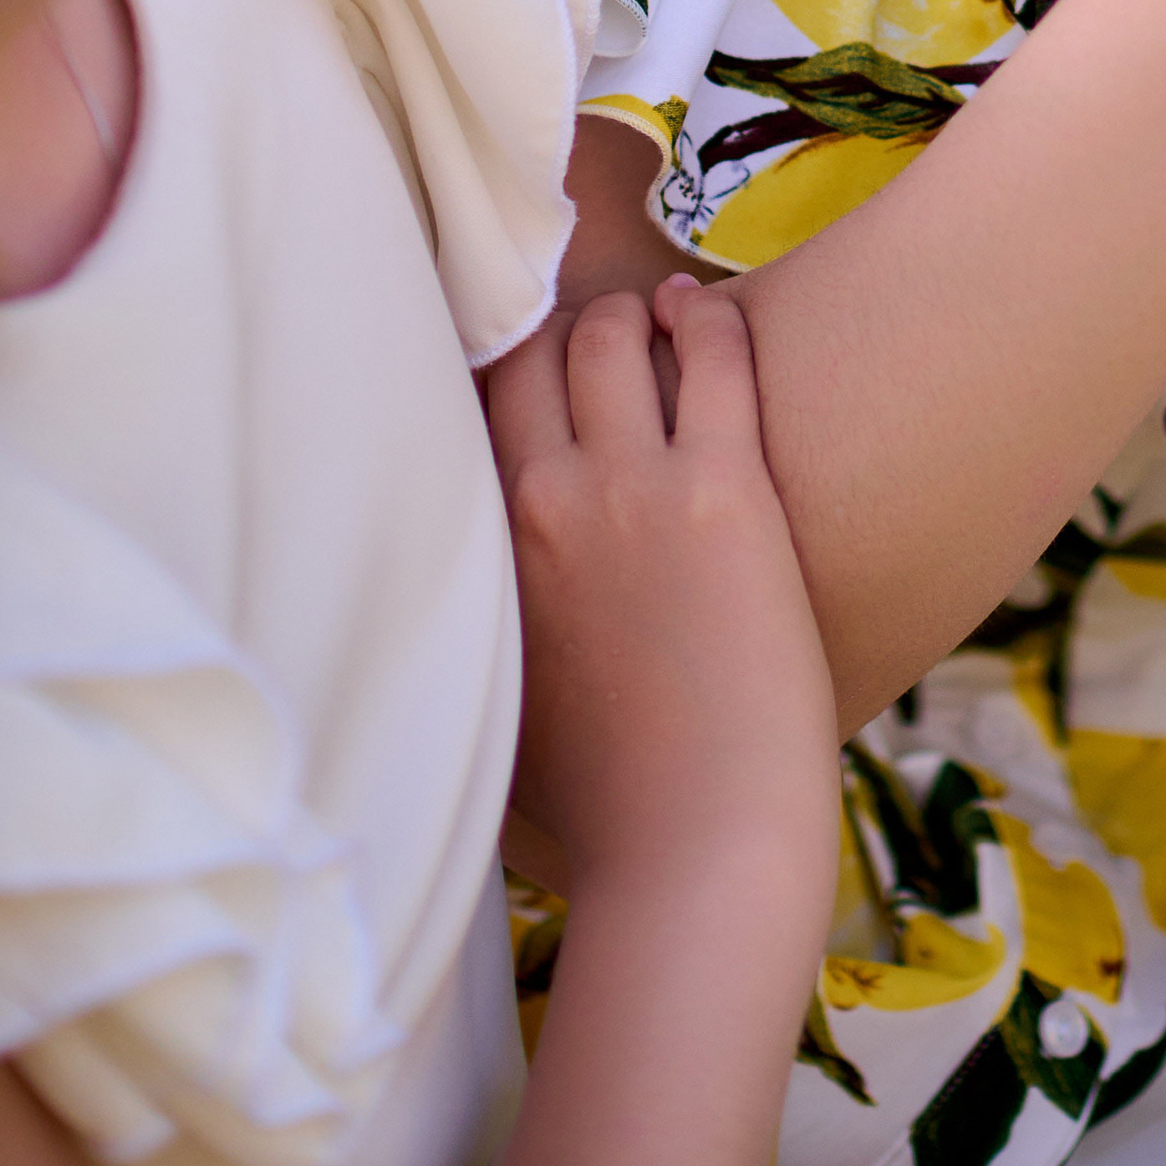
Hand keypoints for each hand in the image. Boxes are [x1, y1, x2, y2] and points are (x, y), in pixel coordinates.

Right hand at [487, 278, 838, 904]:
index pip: (461, 414)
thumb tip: (437, 620)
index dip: (486, 369)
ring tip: (652, 316)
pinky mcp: (728, 489)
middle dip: (556, 327)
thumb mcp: (489, 711)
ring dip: (628, 316)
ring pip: (611, 337)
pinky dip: (705, 316)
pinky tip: (703, 313)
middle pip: (530, 354)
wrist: (694, 852)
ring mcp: (634, 487)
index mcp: (479, 555)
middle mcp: (542, 501)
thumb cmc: (600, 809)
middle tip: (592, 330)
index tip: (509, 352)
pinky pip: (714, 355)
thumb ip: (469, 637)